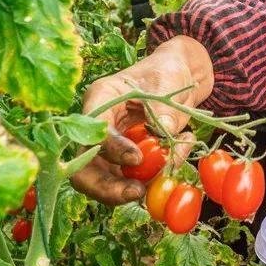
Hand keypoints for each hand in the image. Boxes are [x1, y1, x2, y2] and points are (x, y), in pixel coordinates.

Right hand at [72, 37, 213, 206]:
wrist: (179, 78)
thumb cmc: (167, 72)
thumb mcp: (168, 83)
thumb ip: (164, 111)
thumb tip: (161, 139)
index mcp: (100, 99)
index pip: (93, 132)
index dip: (111, 149)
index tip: (137, 159)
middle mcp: (99, 126)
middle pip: (85, 167)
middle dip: (107, 187)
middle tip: (137, 193)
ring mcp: (111, 146)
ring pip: (107, 181)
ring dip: (137, 185)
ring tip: (170, 166)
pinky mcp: (127, 160)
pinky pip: (134, 179)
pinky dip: (155, 179)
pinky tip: (179, 153)